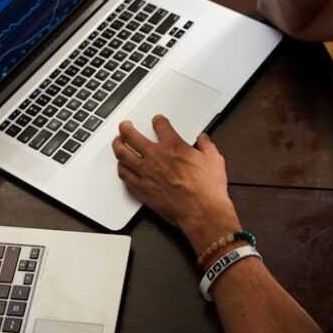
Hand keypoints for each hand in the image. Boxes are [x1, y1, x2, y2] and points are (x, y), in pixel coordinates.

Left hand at [112, 115, 240, 253]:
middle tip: (125, 126)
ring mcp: (146, 173)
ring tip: (117, 142)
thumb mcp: (214, 160)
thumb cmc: (207, 189)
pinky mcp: (142, 189)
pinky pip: (125, 176)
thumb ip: (206, 146)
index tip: (157, 121)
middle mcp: (156, 156)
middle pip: (132, 136)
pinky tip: (121, 167)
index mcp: (173, 146)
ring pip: (123, 154)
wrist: (201, 211)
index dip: (158, 120)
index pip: (160, 125)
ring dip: (118, 146)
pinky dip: (121, 169)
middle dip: (126, 128)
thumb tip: (203, 139)